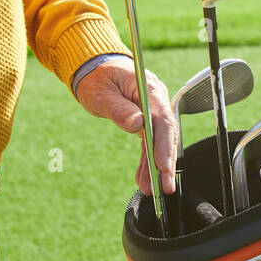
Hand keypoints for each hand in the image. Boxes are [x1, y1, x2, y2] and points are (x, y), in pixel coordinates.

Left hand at [75, 58, 176, 195]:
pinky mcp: (146, 121)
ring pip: (159, 143)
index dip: (164, 145)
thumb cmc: (97, 77)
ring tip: (151, 191)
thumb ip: (120, 109)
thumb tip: (138, 125)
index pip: (163, 119)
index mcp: (149, 89)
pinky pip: (149, 143)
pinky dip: (146, 162)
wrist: (95, 69)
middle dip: (165, 163)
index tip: (163, 167)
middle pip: (166, 134)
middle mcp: (156, 101)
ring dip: (155, 168)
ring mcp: (152, 111)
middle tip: (164, 188)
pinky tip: (143, 179)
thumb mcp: (102, 93)